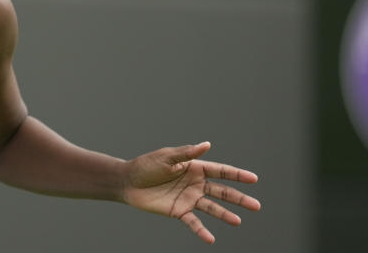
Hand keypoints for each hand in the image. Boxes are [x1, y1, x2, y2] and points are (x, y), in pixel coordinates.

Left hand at [122, 142, 260, 243]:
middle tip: (256, 206)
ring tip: (238, 221)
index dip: (237, 175)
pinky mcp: (179, 211)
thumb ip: (186, 153)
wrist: (128, 182)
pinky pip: (194, 223)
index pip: (220, 171)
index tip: (254, 179)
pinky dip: (202, 231)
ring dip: (225, 215)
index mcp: (194, 167)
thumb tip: (207, 144)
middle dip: (239, 198)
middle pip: (222, 191)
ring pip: (212, 208)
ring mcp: (189, 198)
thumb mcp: (166, 157)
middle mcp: (195, 184)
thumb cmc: (146, 166)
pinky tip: (211, 239)